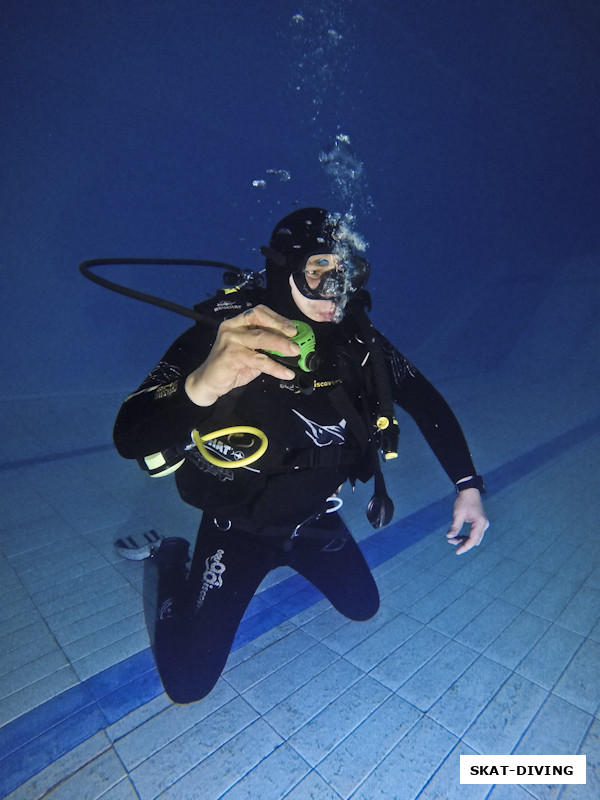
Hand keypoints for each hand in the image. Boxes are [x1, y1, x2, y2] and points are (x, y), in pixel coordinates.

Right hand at [185, 305, 300, 405]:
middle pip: (259, 321)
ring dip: (280, 344)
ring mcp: (229, 341)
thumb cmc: (232, 366)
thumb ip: (267, 346)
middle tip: (296, 338)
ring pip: (259, 338)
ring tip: (295, 352)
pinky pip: (257, 360)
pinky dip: (274, 367)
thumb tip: (292, 345)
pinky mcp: (230, 356)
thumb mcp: (251, 352)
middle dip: (280, 328)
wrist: (209, 382)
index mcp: (237, 323)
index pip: (258, 312)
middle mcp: (232, 328)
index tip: (293, 328)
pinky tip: (285, 373)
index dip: (277, 318)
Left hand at [446, 488, 488, 554]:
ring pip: (474, 538)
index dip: (465, 547)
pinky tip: (458, 536)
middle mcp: (484, 525)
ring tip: (452, 539)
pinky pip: (474, 533)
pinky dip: (467, 536)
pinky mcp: (480, 523)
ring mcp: (483, 524)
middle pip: (475, 540)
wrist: (469, 491)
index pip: (473, 539)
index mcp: (480, 523)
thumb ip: (455, 526)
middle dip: (464, 543)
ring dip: (464, 540)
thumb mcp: (458, 514)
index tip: (457, 552)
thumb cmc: (463, 501)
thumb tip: (449, 537)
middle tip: (451, 542)